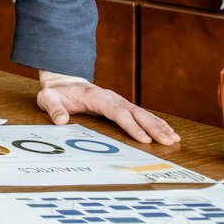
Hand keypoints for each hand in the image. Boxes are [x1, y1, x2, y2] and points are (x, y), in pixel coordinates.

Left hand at [36, 72, 180, 145]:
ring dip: (159, 126)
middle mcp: (112, 98)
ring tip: (174, 139)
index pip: (118, 112)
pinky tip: (168, 132)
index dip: (132, 126)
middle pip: (136, 113)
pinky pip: (141, 115)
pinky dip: (156, 123)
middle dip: (154, 128)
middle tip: (169, 141)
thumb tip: (61, 120)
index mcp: (97, 97)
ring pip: (143, 114)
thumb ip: (54, 109)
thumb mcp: (48, 99)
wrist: (63, 81)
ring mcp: (119, 101)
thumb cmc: (56, 93)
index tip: (144, 139)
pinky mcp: (122, 106)